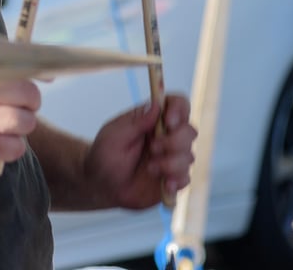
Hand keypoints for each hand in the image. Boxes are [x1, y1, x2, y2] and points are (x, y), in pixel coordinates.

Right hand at [0, 79, 40, 168]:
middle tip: (12, 113)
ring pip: (26, 124)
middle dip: (25, 107)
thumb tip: (39, 77)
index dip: (27, 90)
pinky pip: (17, 148)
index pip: (23, 78)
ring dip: (17, 129)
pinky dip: (9, 149)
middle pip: (31, 99)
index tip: (24, 97)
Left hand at [84, 93, 195, 209]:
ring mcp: (171, 157)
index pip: (175, 104)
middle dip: (174, 141)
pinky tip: (163, 184)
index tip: (169, 122)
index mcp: (151, 119)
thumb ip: (136, 123)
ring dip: (169, 163)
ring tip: (149, 169)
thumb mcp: (114, 136)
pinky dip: (176, 181)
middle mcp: (166, 136)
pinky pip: (186, 178)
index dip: (178, 109)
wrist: (103, 188)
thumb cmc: (104, 157)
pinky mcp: (173, 178)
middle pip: (189, 130)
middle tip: (152, 149)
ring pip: (189, 156)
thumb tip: (156, 105)